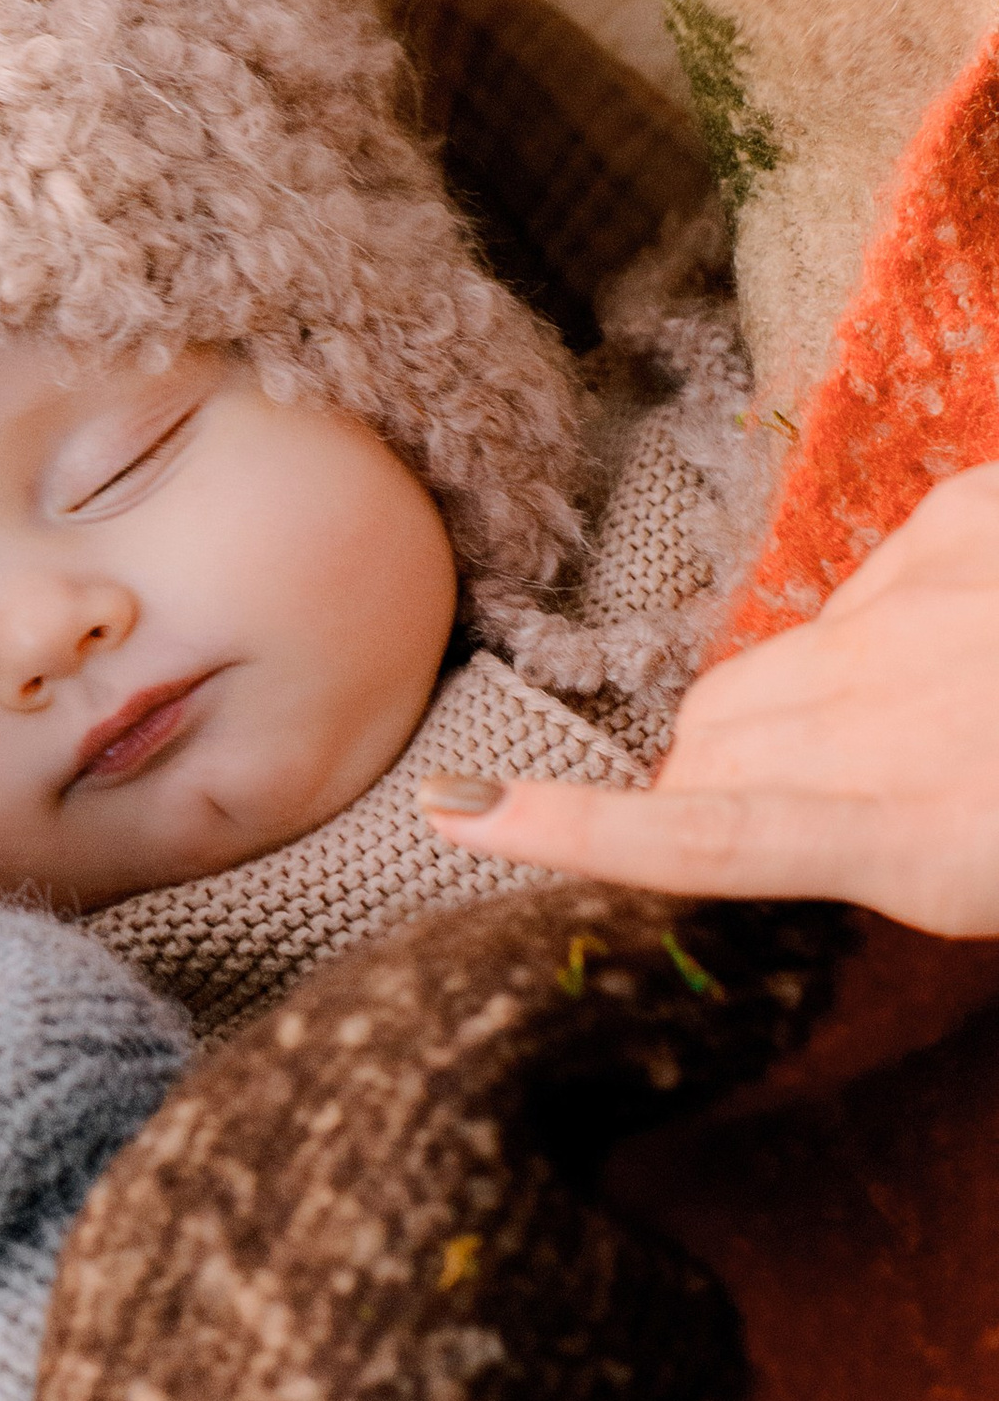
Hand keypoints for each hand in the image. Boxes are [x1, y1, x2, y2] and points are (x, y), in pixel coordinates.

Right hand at [423, 466, 998, 934]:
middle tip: (796, 813)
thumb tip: (753, 807)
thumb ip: (875, 851)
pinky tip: (967, 643)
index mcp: (925, 844)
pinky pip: (870, 573)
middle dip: (713, 778)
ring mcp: (927, 606)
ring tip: (913, 731)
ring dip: (799, 704)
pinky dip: (892, 619)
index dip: (565, 825)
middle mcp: (896, 718)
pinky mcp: (966, 520)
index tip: (455, 807)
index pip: (701, 837)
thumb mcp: (984, 880)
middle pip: (715, 741)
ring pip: (778, 658)